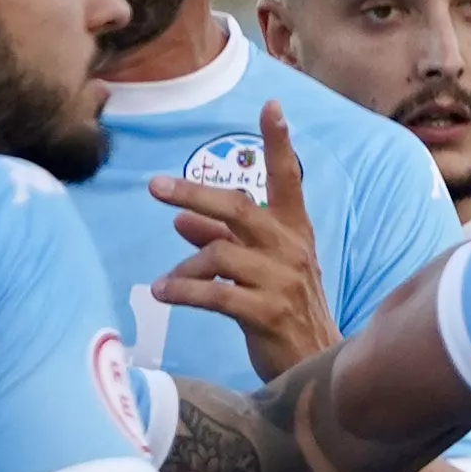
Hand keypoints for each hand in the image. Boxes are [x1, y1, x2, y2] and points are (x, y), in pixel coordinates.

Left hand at [152, 104, 336, 380]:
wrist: (315, 365)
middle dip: (194, 193)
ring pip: (220, 255)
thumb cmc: (283, 312)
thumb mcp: (257, 269)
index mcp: (294, 232)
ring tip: (164, 283)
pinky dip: (185, 291)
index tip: (271, 106)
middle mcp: (290, 250)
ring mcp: (281, 281)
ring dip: (186, 267)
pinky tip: (164, 293)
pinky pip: (217, 295)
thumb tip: (181, 219)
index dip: (279, 143)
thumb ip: (220, 240)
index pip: (288, 179)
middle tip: (155, 186)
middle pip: (238, 208)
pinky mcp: (267, 313)